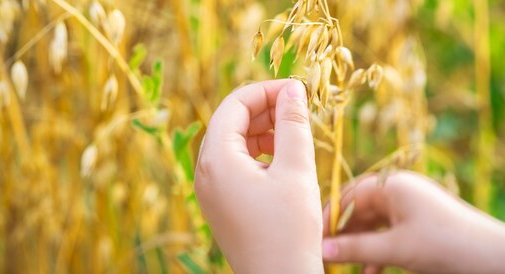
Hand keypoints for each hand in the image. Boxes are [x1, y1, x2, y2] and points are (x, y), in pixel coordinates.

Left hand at [194, 80, 323, 272]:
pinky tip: (282, 158)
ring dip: (262, 131)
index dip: (267, 90)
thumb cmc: (290, 229)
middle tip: (299, 108)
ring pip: (233, 143)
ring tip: (294, 133)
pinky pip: (234, 165)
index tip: (299, 89)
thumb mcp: (296, 170)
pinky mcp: (220, 203)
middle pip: (230, 121)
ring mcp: (210, 190)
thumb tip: (293, 88)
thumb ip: (293, 124)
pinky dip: (258, 153)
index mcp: (216, 160)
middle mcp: (204, 172)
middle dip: (265, 109)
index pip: (235, 104)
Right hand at [322, 171, 504, 273]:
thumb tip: (321, 251)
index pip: (348, 197)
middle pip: (359, 210)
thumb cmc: (445, 245)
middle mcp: (400, 189)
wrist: (497, 258)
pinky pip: (390, 232)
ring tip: (346, 267)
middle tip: (325, 255)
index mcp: (392, 185)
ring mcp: (412, 205)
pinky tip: (372, 272)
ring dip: (361, 246)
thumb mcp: (395, 249)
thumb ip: (355, 249)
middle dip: (343, 235)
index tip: (313, 239)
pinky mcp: (421, 222)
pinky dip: (380, 250)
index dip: (328, 219)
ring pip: (374, 224)